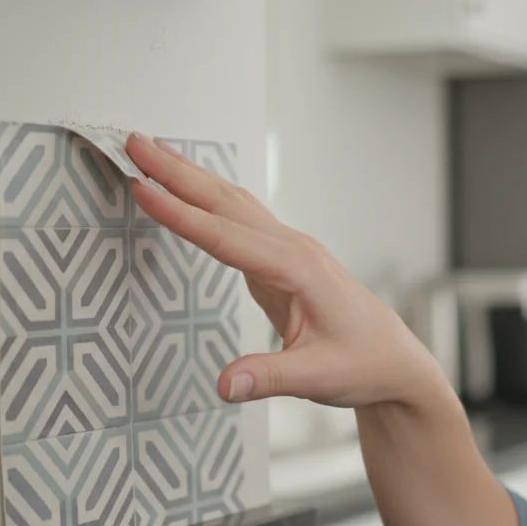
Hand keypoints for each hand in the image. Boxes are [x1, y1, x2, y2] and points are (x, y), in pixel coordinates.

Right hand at [124, 132, 449, 409]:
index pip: (227, 237)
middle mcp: (294, 249)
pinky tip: (188, 189)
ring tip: (150, 150)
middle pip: (226, 203)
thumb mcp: (317, 377)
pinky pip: (238, 221)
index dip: (180, 214)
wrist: (394, 362)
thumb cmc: (364, 363)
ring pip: (233, 204)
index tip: (142, 188)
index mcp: (299, 269)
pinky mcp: (283, 261)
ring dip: (190, 176)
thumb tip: (225, 384)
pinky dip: (207, 200)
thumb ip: (269, 378)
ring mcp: (289, 251)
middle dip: (177, 172)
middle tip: (133, 141)